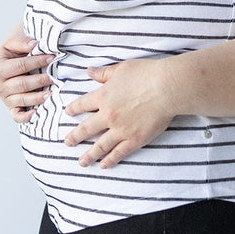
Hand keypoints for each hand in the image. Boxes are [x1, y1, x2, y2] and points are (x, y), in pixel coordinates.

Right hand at [0, 22, 53, 122]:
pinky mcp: (12, 108)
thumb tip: (34, 45)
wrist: (13, 61)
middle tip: (52, 77)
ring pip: (21, 100)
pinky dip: (26, 117)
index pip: (20, 66)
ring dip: (36, 98)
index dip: (36, 62)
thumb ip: (22, 43)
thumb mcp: (15, 42)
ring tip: (50, 94)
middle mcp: (0, 85)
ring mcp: (6, 98)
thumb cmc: (16, 52)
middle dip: (38, 81)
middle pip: (21, 84)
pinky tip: (36, 112)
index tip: (51, 58)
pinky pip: (17, 116)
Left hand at [64, 59, 179, 168]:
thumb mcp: (122, 68)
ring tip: (82, 162)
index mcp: (103, 96)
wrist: (167, 87)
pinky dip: (110, 160)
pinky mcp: (135, 139)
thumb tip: (89, 71)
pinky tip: (103, 165)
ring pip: (100, 146)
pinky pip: (118, 153)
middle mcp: (108, 115)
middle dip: (75, 137)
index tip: (68, 113)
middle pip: (86, 129)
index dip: (74, 109)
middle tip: (67, 143)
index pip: (82, 104)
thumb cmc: (147, 74)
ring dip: (89, 155)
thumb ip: (104, 73)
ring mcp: (120, 130)